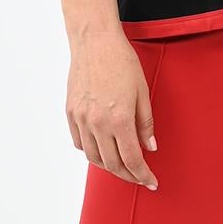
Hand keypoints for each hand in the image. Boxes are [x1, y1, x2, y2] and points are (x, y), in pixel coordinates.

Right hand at [66, 31, 159, 189]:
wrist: (94, 41)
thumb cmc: (122, 61)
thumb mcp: (142, 92)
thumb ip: (145, 123)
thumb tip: (150, 148)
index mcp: (119, 119)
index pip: (132, 159)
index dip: (143, 175)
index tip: (152, 182)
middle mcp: (97, 123)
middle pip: (112, 164)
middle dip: (128, 175)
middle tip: (140, 178)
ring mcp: (81, 119)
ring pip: (93, 157)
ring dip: (109, 167)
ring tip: (122, 167)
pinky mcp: (70, 112)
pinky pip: (79, 142)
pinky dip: (92, 152)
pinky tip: (102, 150)